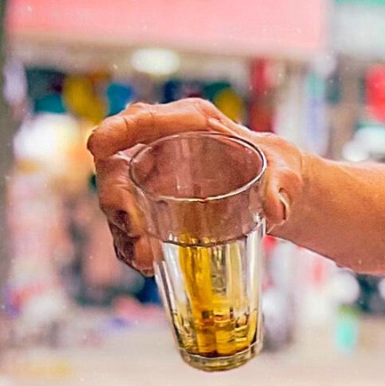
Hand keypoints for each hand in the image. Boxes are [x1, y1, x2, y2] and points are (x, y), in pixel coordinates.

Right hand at [87, 99, 312, 272]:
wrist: (273, 191)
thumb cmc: (275, 166)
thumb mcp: (285, 170)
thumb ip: (282, 184)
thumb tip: (275, 209)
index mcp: (188, 122)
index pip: (142, 119)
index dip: (116, 130)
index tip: (99, 145)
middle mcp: (160, 149)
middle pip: (118, 167)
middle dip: (117, 197)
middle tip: (133, 228)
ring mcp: (152, 182)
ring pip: (120, 204)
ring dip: (125, 232)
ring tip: (147, 258)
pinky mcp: (153, 211)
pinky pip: (133, 230)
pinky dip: (135, 249)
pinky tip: (150, 266)